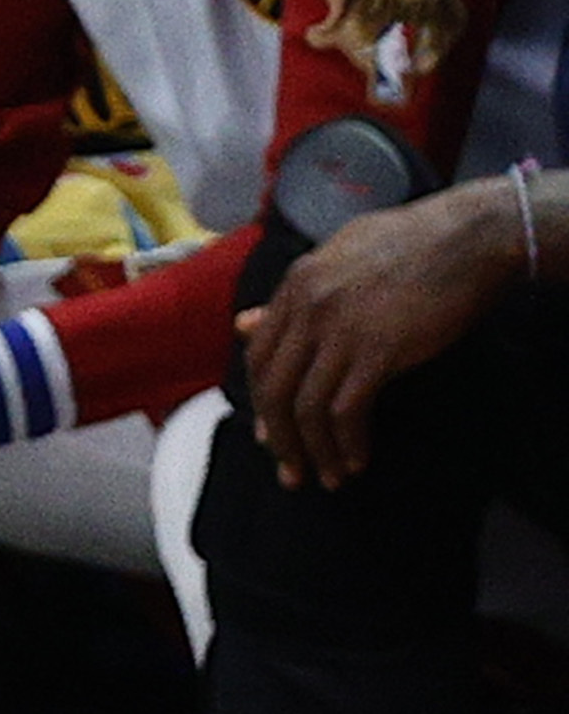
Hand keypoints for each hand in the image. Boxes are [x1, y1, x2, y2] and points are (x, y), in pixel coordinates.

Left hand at [239, 185, 530, 491]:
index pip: (259, 357)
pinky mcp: (378, 350)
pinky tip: (357, 459)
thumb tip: (242, 326)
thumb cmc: (413, 243)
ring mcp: (340, 330)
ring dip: (314, 452)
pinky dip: (347, 442)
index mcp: (296, 285)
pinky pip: (346, 410)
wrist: (471, 235)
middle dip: (280, 440)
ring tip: (328, 478)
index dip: (262, 403)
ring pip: (305, 408)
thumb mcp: (339, 256)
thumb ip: (292, 297)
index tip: (272, 436)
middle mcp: (308, 308)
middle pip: (274, 390)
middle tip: (291, 473)